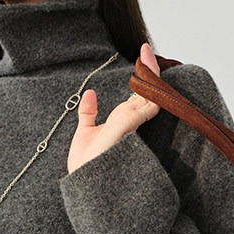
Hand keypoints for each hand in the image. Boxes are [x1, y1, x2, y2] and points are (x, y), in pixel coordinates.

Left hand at [66, 42, 160, 174]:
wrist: (82, 185)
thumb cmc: (86, 168)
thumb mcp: (84, 135)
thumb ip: (88, 114)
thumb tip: (90, 93)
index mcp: (122, 122)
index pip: (137, 95)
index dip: (142, 76)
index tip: (142, 54)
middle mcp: (129, 123)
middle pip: (146, 92)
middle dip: (149, 69)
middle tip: (146, 48)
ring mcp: (131, 124)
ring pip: (149, 96)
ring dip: (150, 73)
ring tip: (147, 53)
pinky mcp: (128, 126)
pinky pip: (147, 105)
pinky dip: (151, 89)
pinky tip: (149, 72)